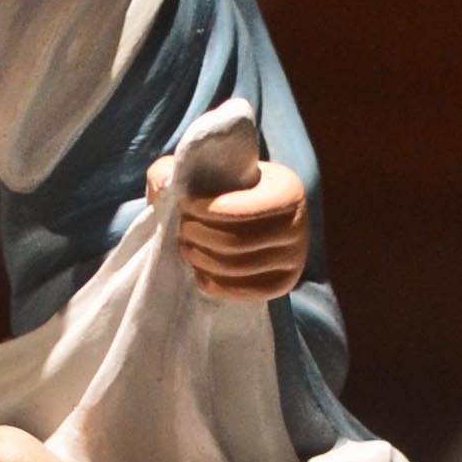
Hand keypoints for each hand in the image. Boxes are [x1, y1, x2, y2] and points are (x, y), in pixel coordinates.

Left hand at [173, 155, 309, 301]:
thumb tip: (164, 184)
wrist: (248, 215)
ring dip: (203, 259)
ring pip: (239, 267)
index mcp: (287, 189)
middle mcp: (297, 225)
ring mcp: (294, 257)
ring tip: (186, 247)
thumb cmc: (222, 188)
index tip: (182, 204)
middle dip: (200, 236)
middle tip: (182, 229)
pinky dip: (217, 285)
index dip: (206, 211)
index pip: (242, 209)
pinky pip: (247, 292)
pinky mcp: (285, 283)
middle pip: (237, 242)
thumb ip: (174, 170)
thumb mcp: (199, 170)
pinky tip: (200, 273)